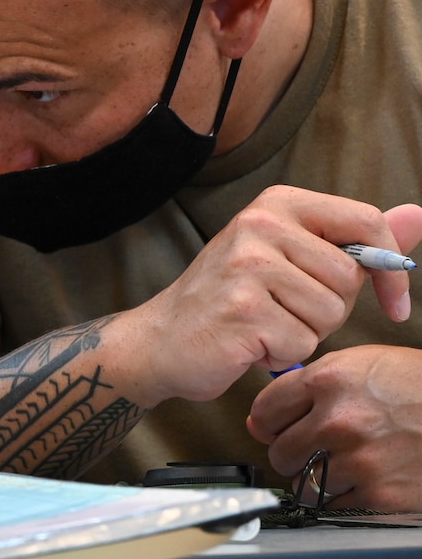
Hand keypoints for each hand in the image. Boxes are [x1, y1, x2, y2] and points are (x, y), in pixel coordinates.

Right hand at [104, 190, 421, 405]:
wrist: (162, 339)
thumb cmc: (232, 300)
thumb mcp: (294, 257)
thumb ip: (357, 239)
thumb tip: (419, 214)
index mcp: (276, 203)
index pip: (366, 221)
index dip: (392, 268)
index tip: (393, 302)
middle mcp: (259, 225)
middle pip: (349, 277)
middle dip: (331, 307)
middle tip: (283, 308)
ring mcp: (247, 266)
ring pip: (329, 313)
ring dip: (305, 333)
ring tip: (264, 324)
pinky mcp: (241, 309)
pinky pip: (301, 343)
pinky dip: (281, 354)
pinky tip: (250, 343)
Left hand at [248, 345, 421, 508]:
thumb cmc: (421, 388)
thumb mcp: (365, 365)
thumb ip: (311, 385)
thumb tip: (263, 418)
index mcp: (330, 381)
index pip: (264, 411)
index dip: (269, 423)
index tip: (276, 429)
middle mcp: (338, 420)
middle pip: (279, 452)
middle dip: (293, 453)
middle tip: (315, 449)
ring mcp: (358, 460)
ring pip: (304, 483)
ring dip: (317, 479)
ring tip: (344, 465)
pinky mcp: (378, 495)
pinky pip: (333, 505)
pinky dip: (342, 498)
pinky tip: (362, 480)